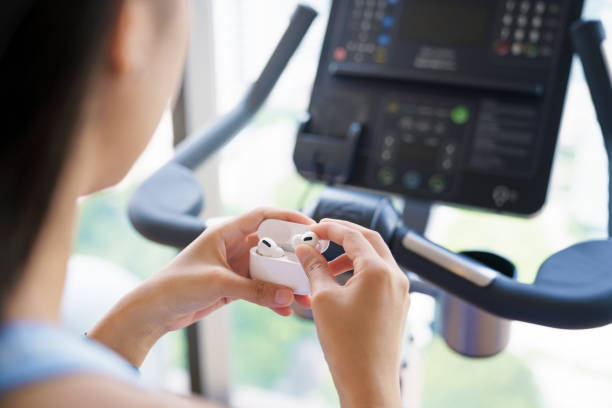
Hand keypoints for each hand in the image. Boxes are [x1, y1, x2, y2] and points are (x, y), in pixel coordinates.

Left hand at [89, 207, 313, 365]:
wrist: (154, 311)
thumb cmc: (177, 285)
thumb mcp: (218, 283)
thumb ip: (255, 289)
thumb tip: (287, 294)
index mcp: (226, 232)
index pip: (263, 216)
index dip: (288, 217)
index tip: (310, 227)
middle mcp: (233, 247)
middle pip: (271, 246)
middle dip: (292, 257)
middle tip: (312, 267)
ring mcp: (235, 267)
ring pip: (268, 271)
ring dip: (285, 282)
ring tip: (303, 295)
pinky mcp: (234, 286)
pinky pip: (260, 289)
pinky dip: (272, 298)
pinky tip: (285, 309)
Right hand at [296, 219, 409, 407]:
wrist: (368, 382)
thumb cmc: (348, 345)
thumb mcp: (323, 299)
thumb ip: (314, 268)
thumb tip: (305, 250)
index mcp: (379, 270)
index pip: (353, 235)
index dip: (330, 228)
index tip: (312, 229)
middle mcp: (396, 276)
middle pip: (370, 240)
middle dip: (345, 234)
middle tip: (323, 235)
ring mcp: (400, 291)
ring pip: (377, 258)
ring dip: (353, 254)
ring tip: (329, 263)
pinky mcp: (399, 305)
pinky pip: (381, 276)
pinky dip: (362, 271)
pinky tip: (343, 282)